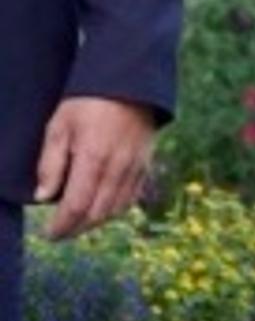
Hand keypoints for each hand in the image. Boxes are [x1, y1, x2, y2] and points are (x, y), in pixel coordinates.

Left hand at [35, 97, 158, 239]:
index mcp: (93, 160)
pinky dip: (115, 210)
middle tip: (61, 233)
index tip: (49, 234)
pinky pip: (131, 198)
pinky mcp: (145, 166)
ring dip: (95, 222)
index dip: (62, 225)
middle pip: (97, 214)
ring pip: (116, 210)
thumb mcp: (59, 128)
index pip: (77, 206)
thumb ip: (50, 164)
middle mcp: (118, 169)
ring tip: (78, 223)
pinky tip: (102, 209)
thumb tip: (43, 197)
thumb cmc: (87, 104)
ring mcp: (135, 169)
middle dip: (77, 228)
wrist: (129, 86)